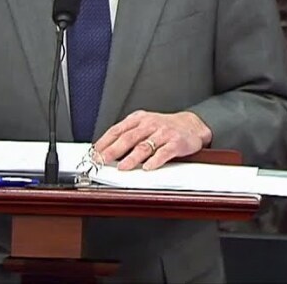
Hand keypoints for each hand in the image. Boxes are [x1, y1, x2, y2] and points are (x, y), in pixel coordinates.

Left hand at [93, 110, 212, 171]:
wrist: (191, 125)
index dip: (104, 142)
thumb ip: (127, 134)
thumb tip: (106, 150)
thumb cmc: (164, 127)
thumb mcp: (144, 124)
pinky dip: (155, 161)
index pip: (117, 130)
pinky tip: (147, 168)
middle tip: (102, 161)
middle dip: (113, 151)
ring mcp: (163, 133)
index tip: (94, 153)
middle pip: (128, 138)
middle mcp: (149, 124)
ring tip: (122, 167)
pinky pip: (164, 152)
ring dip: (131, 158)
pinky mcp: (176, 143)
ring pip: (144, 146)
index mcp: (138, 119)